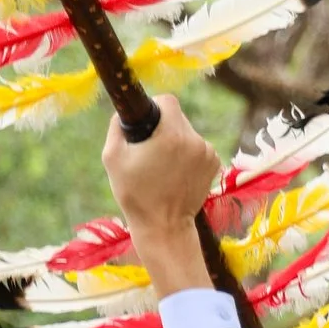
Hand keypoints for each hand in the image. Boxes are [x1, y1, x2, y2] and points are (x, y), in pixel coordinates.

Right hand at [103, 94, 224, 295]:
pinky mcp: (215, 164)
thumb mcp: (112, 158)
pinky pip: (198, 148)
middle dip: (164, 128)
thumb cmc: (134, 194)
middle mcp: (194, 140)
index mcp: (171, 134)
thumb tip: (124, 112)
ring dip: (177, 143)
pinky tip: (177, 174)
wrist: (163, 226)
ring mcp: (208, 153)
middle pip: (178, 117)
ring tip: (163, 167)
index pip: (167, 101)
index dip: (155, 107)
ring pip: (188, 133)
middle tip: (151, 151)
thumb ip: (117, 127)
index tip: (147, 122)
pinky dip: (188, 156)